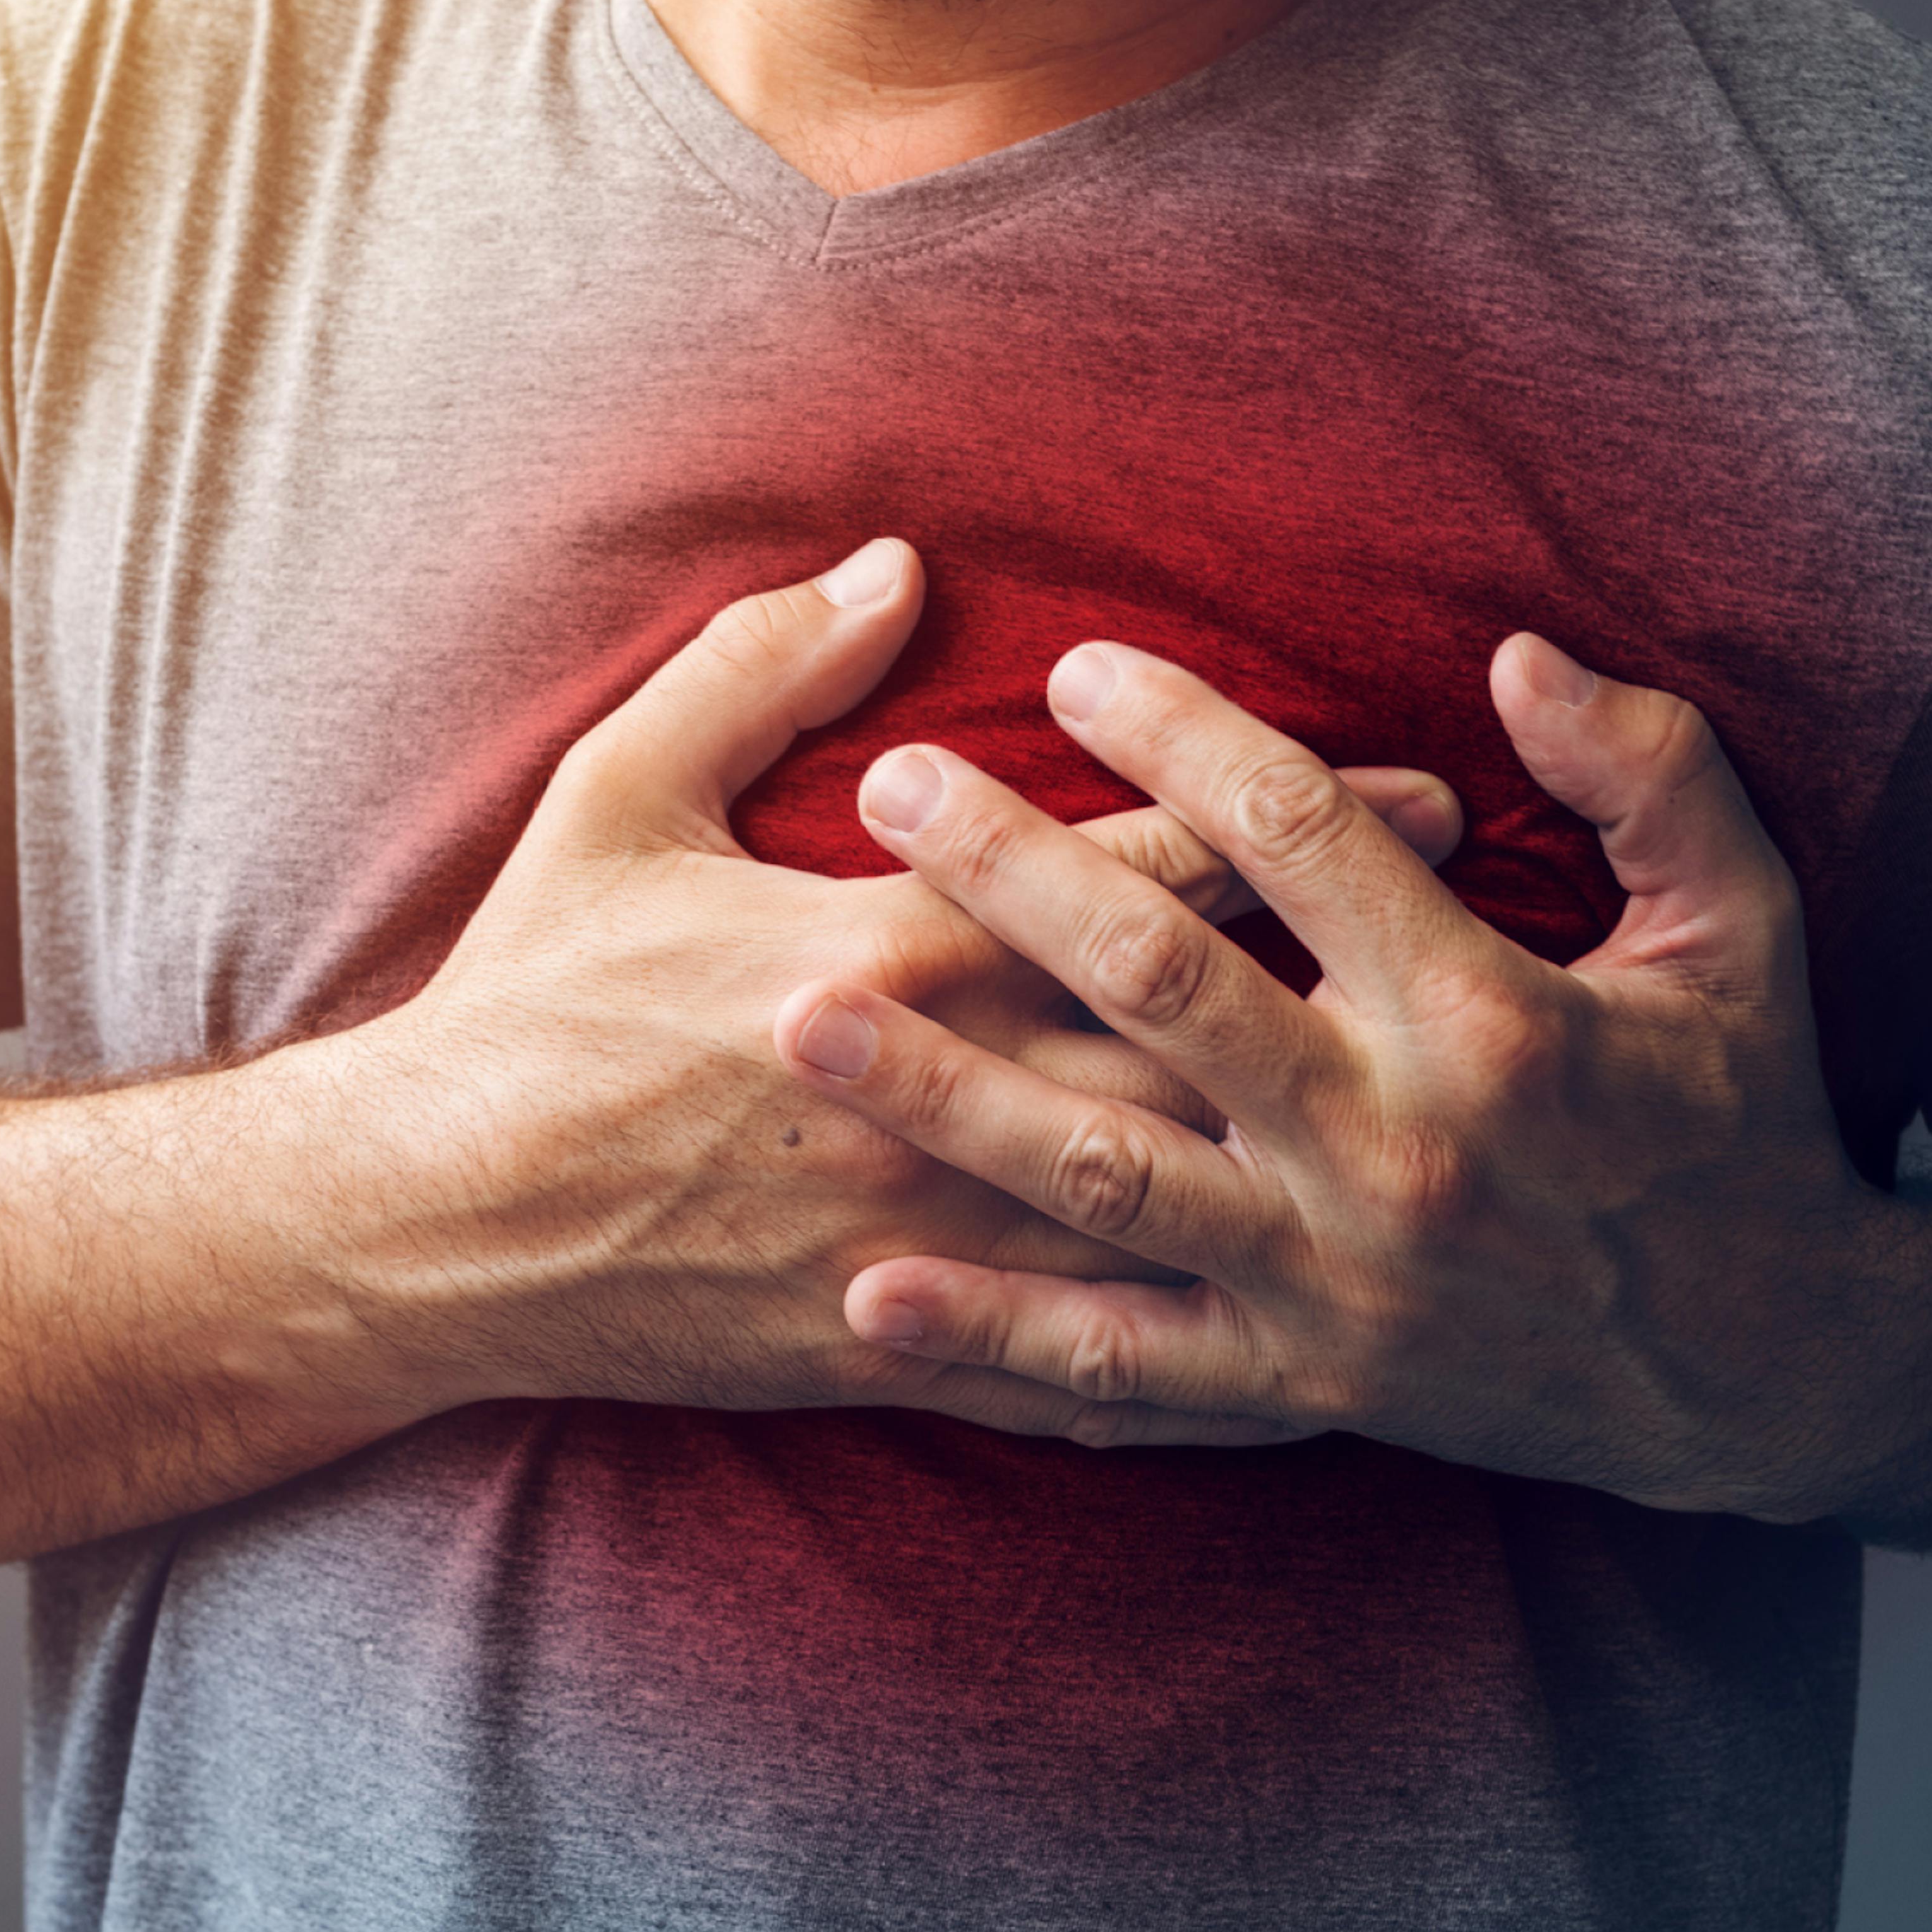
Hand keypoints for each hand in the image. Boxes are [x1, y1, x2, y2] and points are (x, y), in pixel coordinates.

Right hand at [367, 542, 1462, 1446]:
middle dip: (1355, 976)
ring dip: (1318, 1166)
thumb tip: (890, 562)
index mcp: (883, 949)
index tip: (1419, 796)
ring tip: (1453, 1139)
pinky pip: (1082, 1369)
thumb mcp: (614, 799)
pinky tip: (1319, 1362)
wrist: (437, 1219)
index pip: (1130, 869)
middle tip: (1494, 944)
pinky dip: (1204, 1367)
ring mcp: (927, 1238)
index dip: (1286, 822)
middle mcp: (936, 1095)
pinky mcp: (899, 1345)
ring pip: (1167, 1207)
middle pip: (1193, 1026)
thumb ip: (756, 667)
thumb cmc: (529, 997)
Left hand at [772, 631, 1911, 1510]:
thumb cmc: (1739, 1117)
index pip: (1296, 835)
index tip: (1071, 667)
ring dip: (945, 1094)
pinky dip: (997, 1337)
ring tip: (806, 1021)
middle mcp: (1391, 1143)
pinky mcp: (1301, 1378)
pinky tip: (869, 1298)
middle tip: (888, 790)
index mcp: (1488, 1010)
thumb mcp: (1743, 926)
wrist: (1766, 1368)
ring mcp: (1331, 1275)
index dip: (1178, 733)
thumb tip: (1516, 654)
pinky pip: (1125, 1366)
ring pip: (1100, 1173)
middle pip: (1159, 984)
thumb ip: (1651, 773)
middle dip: (1011, 878)